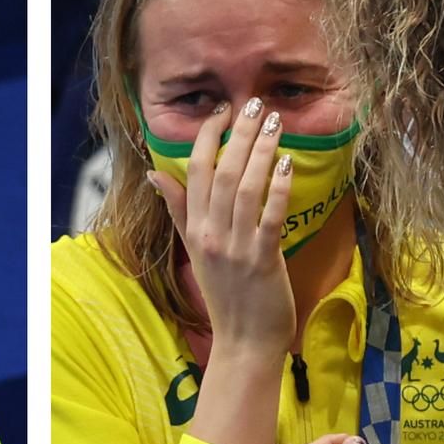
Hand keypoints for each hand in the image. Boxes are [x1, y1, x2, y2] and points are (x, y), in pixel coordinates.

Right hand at [152, 98, 295, 356]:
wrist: (244, 341)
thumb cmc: (225, 293)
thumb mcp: (194, 248)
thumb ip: (178, 209)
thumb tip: (156, 175)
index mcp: (194, 228)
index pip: (196, 171)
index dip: (208, 137)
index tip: (222, 111)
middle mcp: (210, 233)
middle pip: (222, 172)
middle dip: (238, 133)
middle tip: (254, 103)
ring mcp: (236, 247)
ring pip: (245, 188)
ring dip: (261, 151)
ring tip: (275, 123)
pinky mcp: (264, 260)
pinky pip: (270, 217)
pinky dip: (278, 188)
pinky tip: (288, 163)